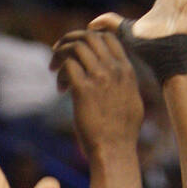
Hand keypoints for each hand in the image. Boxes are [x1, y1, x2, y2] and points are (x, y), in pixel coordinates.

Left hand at [49, 29, 143, 159]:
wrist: (115, 150)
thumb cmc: (122, 133)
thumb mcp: (133, 101)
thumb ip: (125, 84)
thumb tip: (119, 75)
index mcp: (126, 70)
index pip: (107, 37)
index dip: (88, 37)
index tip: (77, 48)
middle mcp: (114, 69)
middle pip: (88, 37)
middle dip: (69, 40)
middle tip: (58, 52)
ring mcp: (99, 78)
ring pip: (75, 47)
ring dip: (60, 54)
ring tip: (54, 69)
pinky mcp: (83, 90)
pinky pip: (67, 66)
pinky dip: (59, 73)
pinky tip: (60, 89)